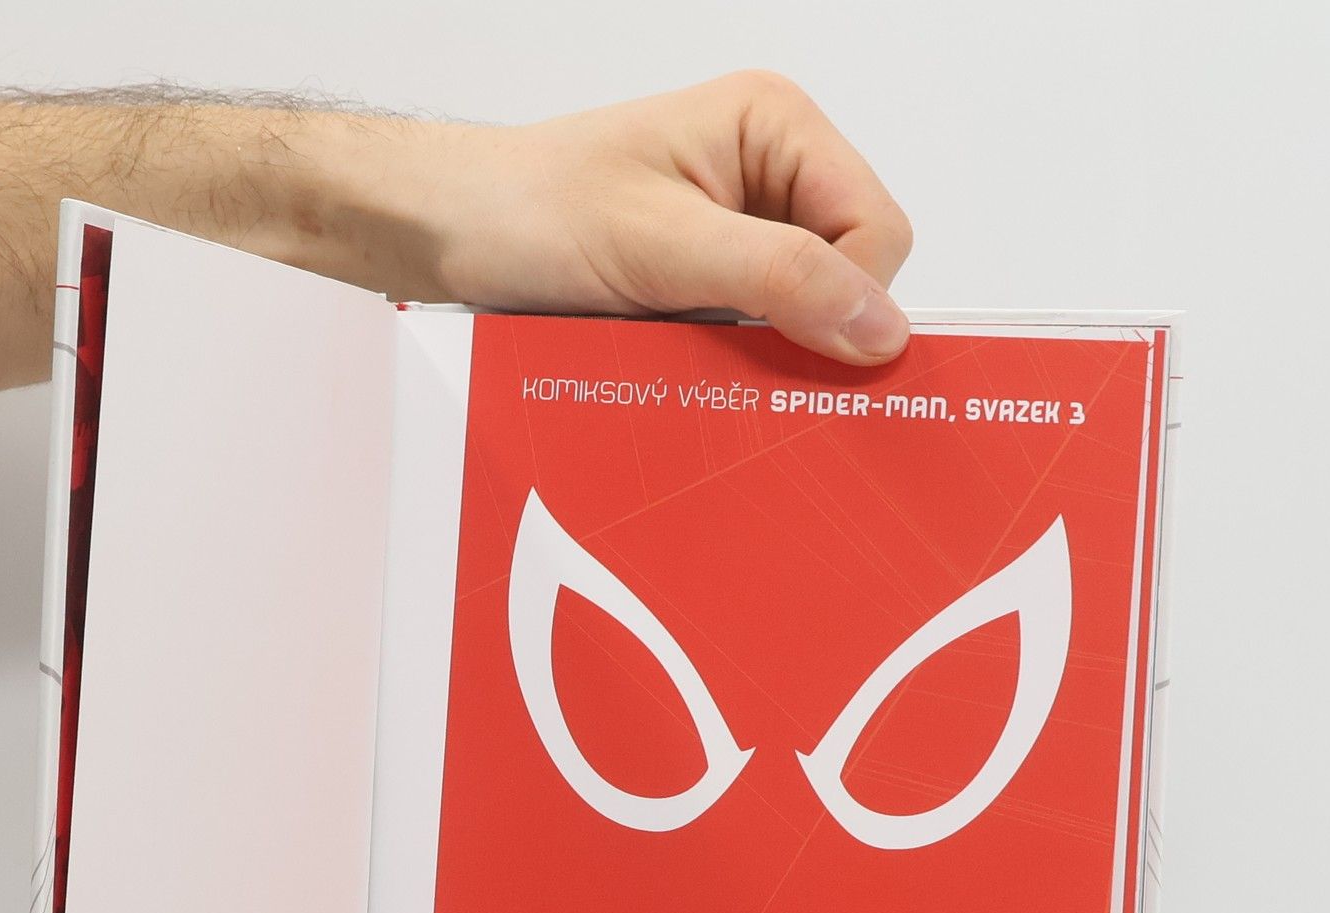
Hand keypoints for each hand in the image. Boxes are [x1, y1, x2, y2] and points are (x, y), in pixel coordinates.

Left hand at [398, 72, 914, 365]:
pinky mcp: (713, 287)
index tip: (791, 348)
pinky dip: (735, 369)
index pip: (878, 230)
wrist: (449, 236)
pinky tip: (690, 369)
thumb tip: (879, 327)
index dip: (850, 300)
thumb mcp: (660, 245)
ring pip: (809, 321)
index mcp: (776, 127)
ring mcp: (744, 236)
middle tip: (733, 360)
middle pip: (853, 279)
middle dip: (806, 331)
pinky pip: (761, 343)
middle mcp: (772, 176)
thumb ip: (778, 278)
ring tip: (695, 358)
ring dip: (765, 357)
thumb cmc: (530, 213)